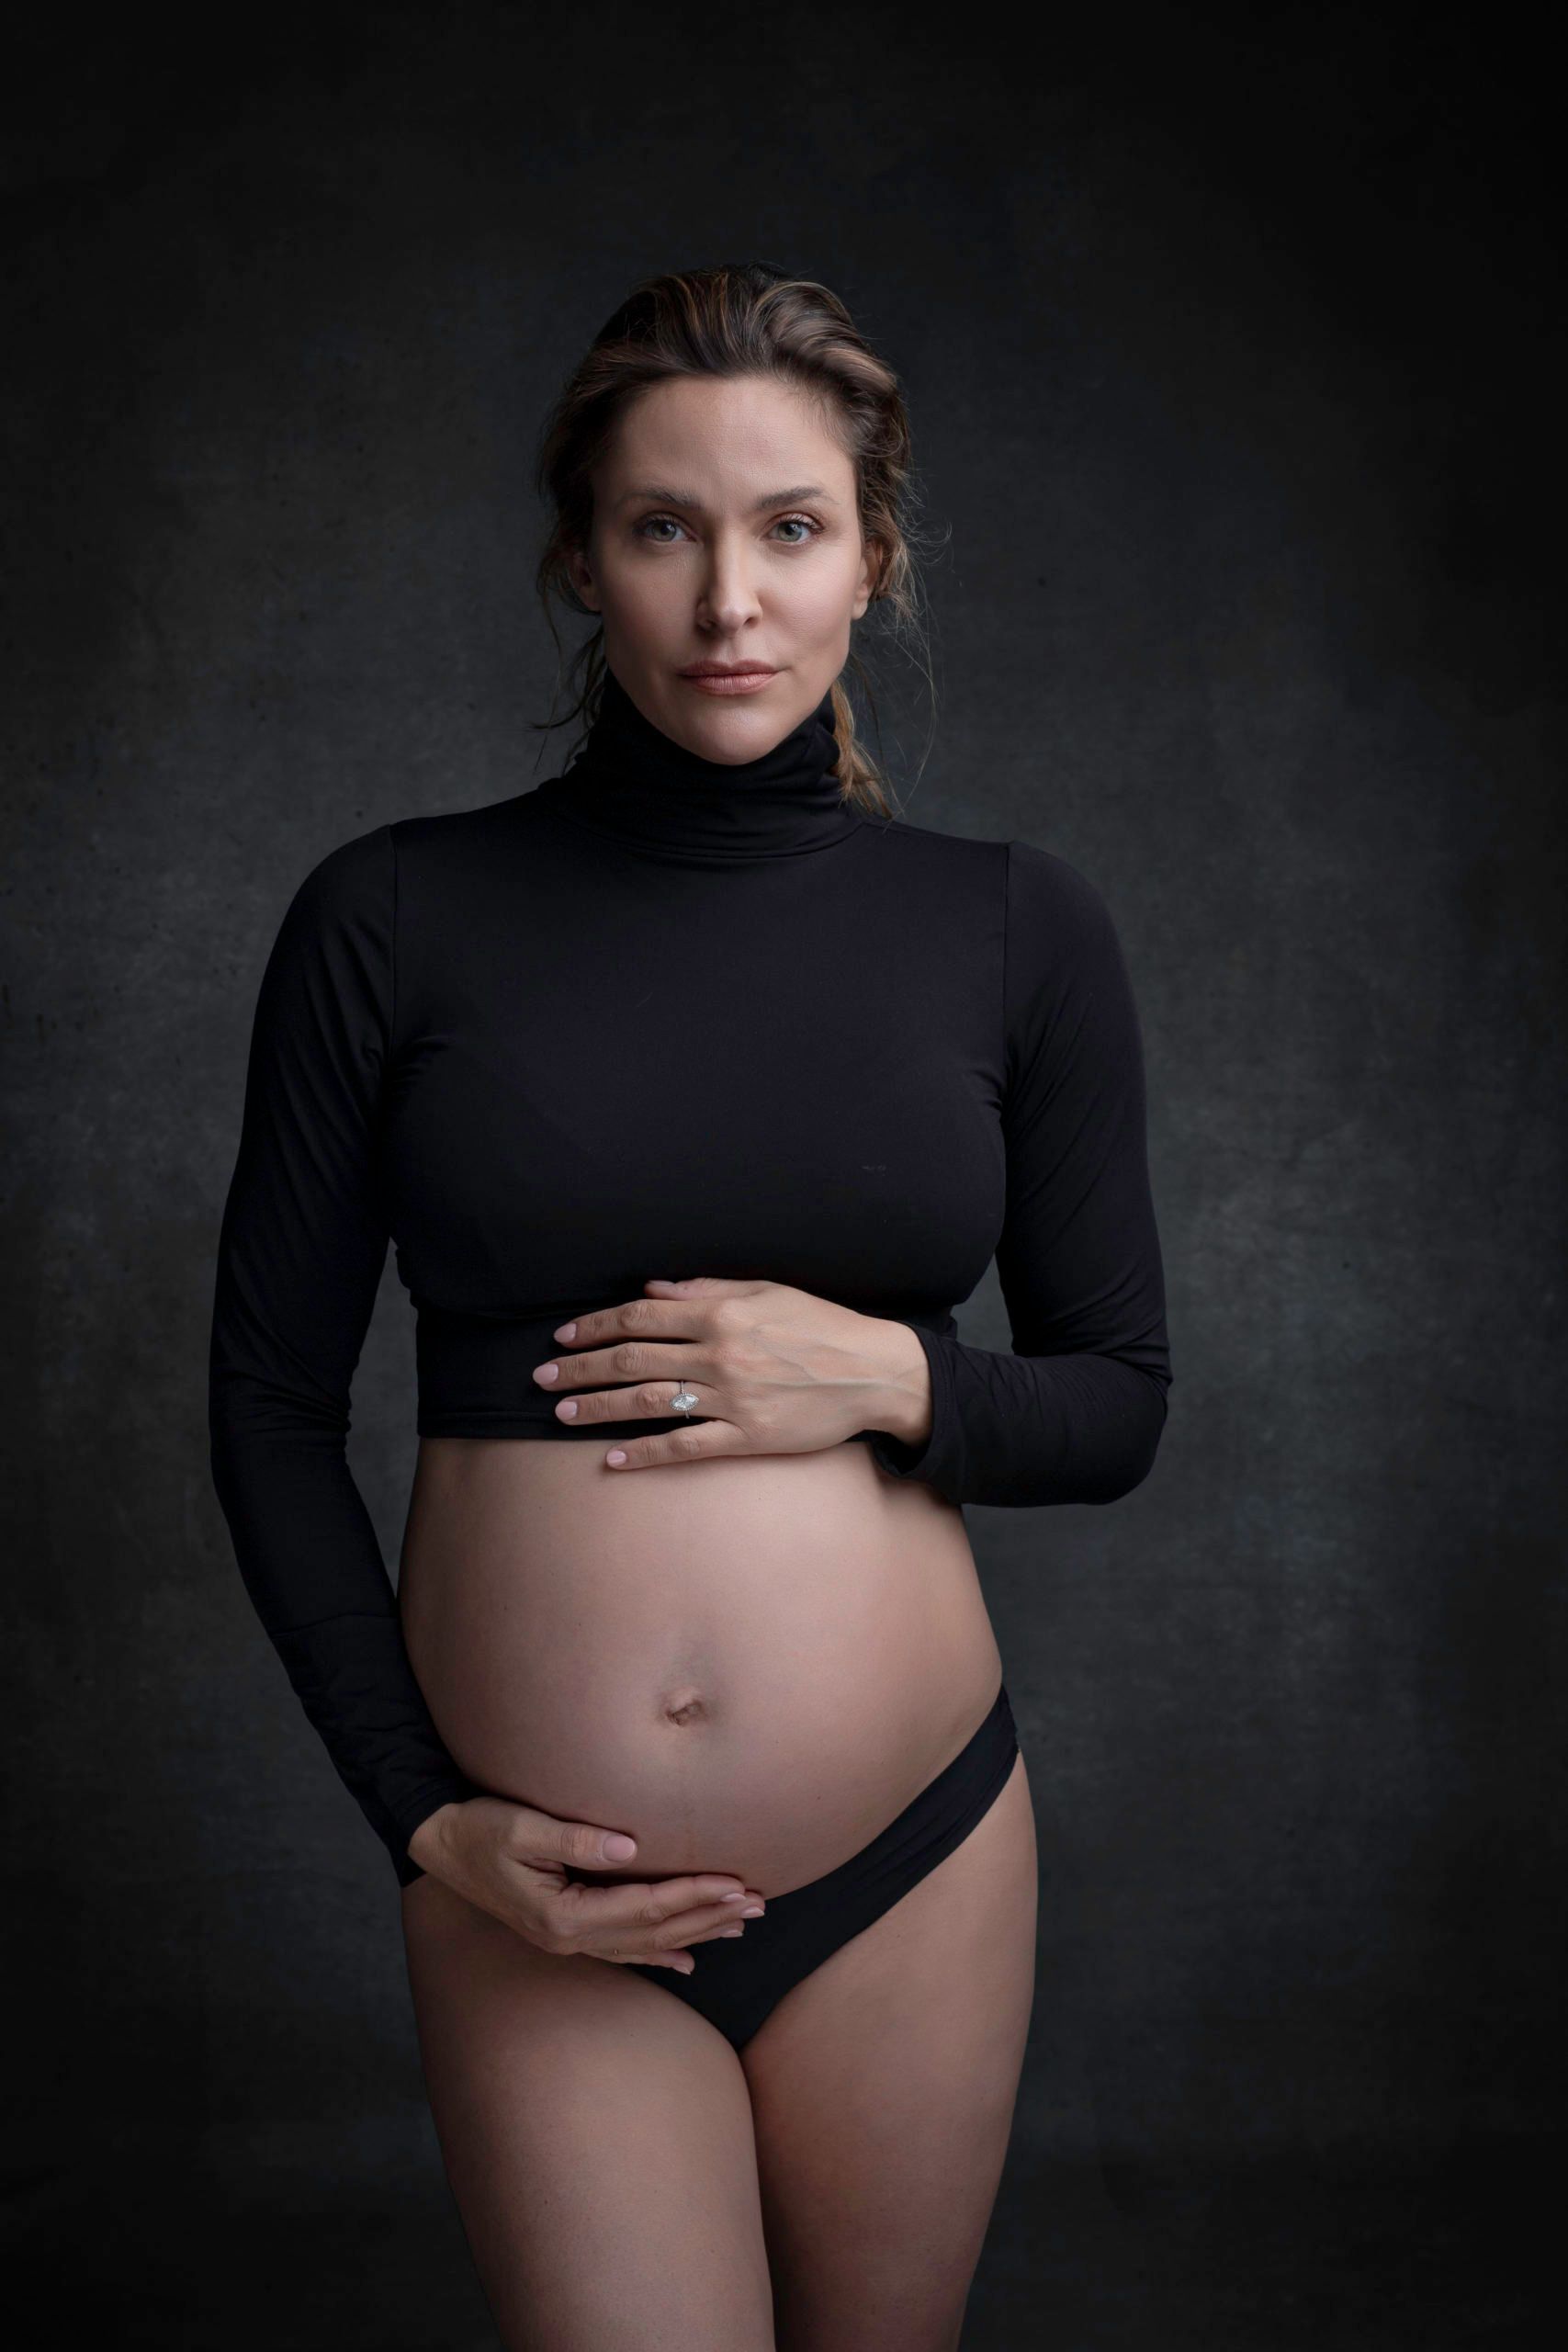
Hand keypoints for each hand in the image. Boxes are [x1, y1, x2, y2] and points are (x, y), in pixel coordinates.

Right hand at [406, 1798, 765, 1974]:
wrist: (440, 1844)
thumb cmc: (479, 1828)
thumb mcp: (521, 1827)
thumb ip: (575, 1839)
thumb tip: (631, 1846)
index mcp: (563, 1915)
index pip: (646, 1907)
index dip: (694, 1894)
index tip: (737, 1881)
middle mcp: (570, 1938)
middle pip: (656, 1932)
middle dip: (709, 1916)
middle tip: (760, 1904)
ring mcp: (568, 1941)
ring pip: (647, 1944)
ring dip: (696, 1933)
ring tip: (741, 1924)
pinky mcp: (565, 1932)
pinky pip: (624, 1950)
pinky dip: (661, 1954)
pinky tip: (690, 1959)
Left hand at [530, 1275, 931, 1469]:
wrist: (874, 1372)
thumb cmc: (822, 1325)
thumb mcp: (767, 1291)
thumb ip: (707, 1289)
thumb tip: (653, 1291)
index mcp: (721, 1314)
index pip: (640, 1319)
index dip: (595, 1327)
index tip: (562, 1338)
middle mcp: (719, 1355)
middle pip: (632, 1361)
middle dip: (580, 1370)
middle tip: (541, 1381)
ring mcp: (731, 1399)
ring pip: (648, 1402)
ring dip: (599, 1409)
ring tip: (561, 1415)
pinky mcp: (746, 1437)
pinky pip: (685, 1446)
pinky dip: (645, 1453)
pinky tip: (613, 1459)